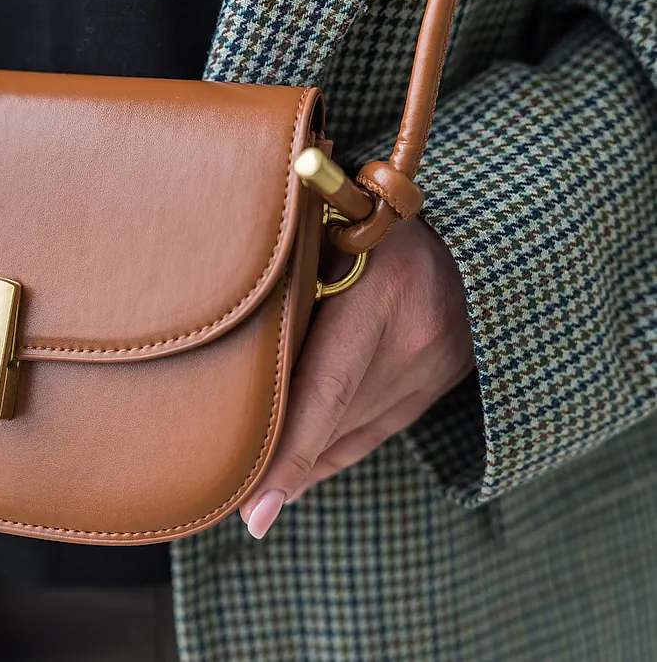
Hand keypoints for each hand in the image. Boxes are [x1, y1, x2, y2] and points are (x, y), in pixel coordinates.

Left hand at [240, 217, 474, 537]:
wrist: (480, 213)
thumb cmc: (379, 205)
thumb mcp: (336, 219)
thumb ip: (296, 269)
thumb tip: (240, 328)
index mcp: (381, 291)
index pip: (324, 393)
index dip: (289, 457)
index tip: (258, 513)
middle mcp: (417, 338)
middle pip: (337, 424)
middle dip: (285, 470)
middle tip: (238, 508)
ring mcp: (441, 363)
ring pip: (359, 434)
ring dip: (310, 467)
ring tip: (263, 499)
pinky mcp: (448, 374)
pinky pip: (384, 427)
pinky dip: (340, 449)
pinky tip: (307, 469)